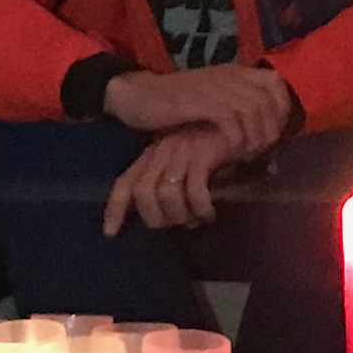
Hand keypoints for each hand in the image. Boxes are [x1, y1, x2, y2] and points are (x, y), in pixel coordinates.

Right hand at [102, 63, 296, 159]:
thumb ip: (234, 107)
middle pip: (268, 101)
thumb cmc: (175, 104)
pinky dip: (237, 139)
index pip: (275, 83)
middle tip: (261, 152)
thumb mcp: (210, 99)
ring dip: (255, 137)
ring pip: (254, 111)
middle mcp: (228, 75)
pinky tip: (231, 152)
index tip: (276, 134)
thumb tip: (262, 129)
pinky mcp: (199, 101)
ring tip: (247, 155)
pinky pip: (231, 120)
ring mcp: (214, 87)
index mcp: (233, 72)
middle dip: (270, 131)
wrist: (137, 96)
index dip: (282, 109)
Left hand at [105, 126, 240, 235]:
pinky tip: (208, 213)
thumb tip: (164, 217)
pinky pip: (194, 190)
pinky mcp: (203, 154)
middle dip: (155, 217)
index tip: (111, 232)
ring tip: (194, 219)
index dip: (115, 209)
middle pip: (143, 192)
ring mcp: (182, 151)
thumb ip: (169, 182)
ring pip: (166, 193)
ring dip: (179, 214)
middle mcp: (162, 151)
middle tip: (174, 224)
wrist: (241, 120)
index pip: (124, 182)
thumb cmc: (213, 145)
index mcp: (152, 154)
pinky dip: (200, 208)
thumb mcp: (184, 161)